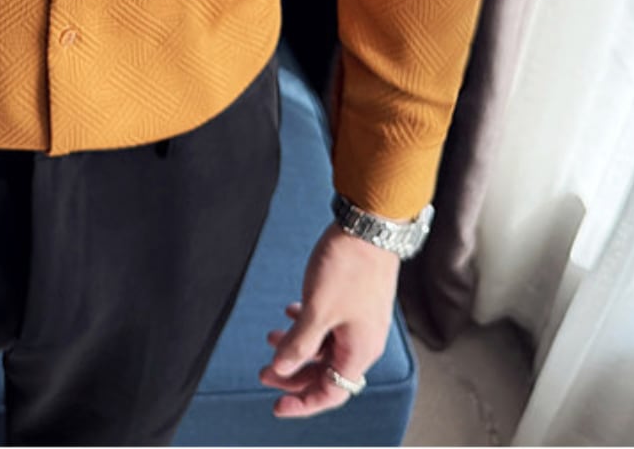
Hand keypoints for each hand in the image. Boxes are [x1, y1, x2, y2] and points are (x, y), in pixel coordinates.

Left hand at [258, 222, 398, 417]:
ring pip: (325, 346)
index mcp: (359, 351)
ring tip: (270, 337)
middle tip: (263, 372)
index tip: (276, 406)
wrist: (370, 227)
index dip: (302, 402)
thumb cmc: (347, 268)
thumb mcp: (317, 310)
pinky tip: (290, 310)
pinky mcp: (356, 301)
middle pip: (326, 372)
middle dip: (293, 374)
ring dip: (298, 346)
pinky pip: (329, 324)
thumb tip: (281, 371)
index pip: (331, 393)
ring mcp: (361, 321)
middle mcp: (363, 341)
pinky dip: (308, 324)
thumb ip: (299, 344)